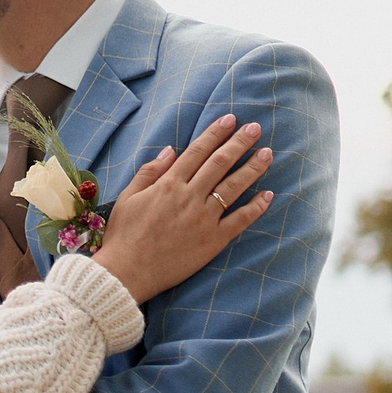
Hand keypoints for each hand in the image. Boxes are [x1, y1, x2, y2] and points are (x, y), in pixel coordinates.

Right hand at [90, 113, 273, 301]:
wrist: (127, 273)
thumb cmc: (124, 236)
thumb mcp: (129, 197)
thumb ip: (149, 172)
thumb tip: (170, 151)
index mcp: (168, 184)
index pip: (197, 151)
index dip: (215, 133)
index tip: (230, 119)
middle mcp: (189, 197)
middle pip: (220, 163)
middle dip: (239, 143)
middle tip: (255, 128)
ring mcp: (203, 219)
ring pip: (234, 187)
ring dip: (252, 168)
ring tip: (267, 153)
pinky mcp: (213, 241)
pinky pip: (240, 220)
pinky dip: (256, 207)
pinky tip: (268, 195)